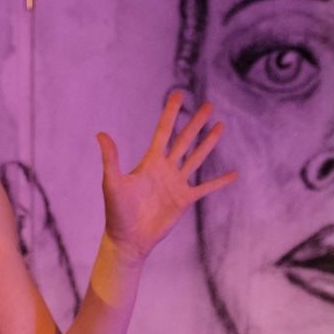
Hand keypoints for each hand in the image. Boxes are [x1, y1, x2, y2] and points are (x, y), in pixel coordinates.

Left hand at [99, 90, 233, 262]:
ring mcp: (176, 184)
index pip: (163, 132)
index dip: (171, 113)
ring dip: (208, 143)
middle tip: (209, 105)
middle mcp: (165, 169)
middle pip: (184, 140)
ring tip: (220, 126)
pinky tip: (233, 174)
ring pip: (196, 158)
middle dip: (196, 122)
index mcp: (150, 162)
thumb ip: (111, 159)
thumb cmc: (117, 212)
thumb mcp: (113, 183)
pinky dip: (219, 182)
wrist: (128, 239)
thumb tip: (100, 134)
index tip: (179, 95)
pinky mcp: (184, 200)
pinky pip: (206, 188)